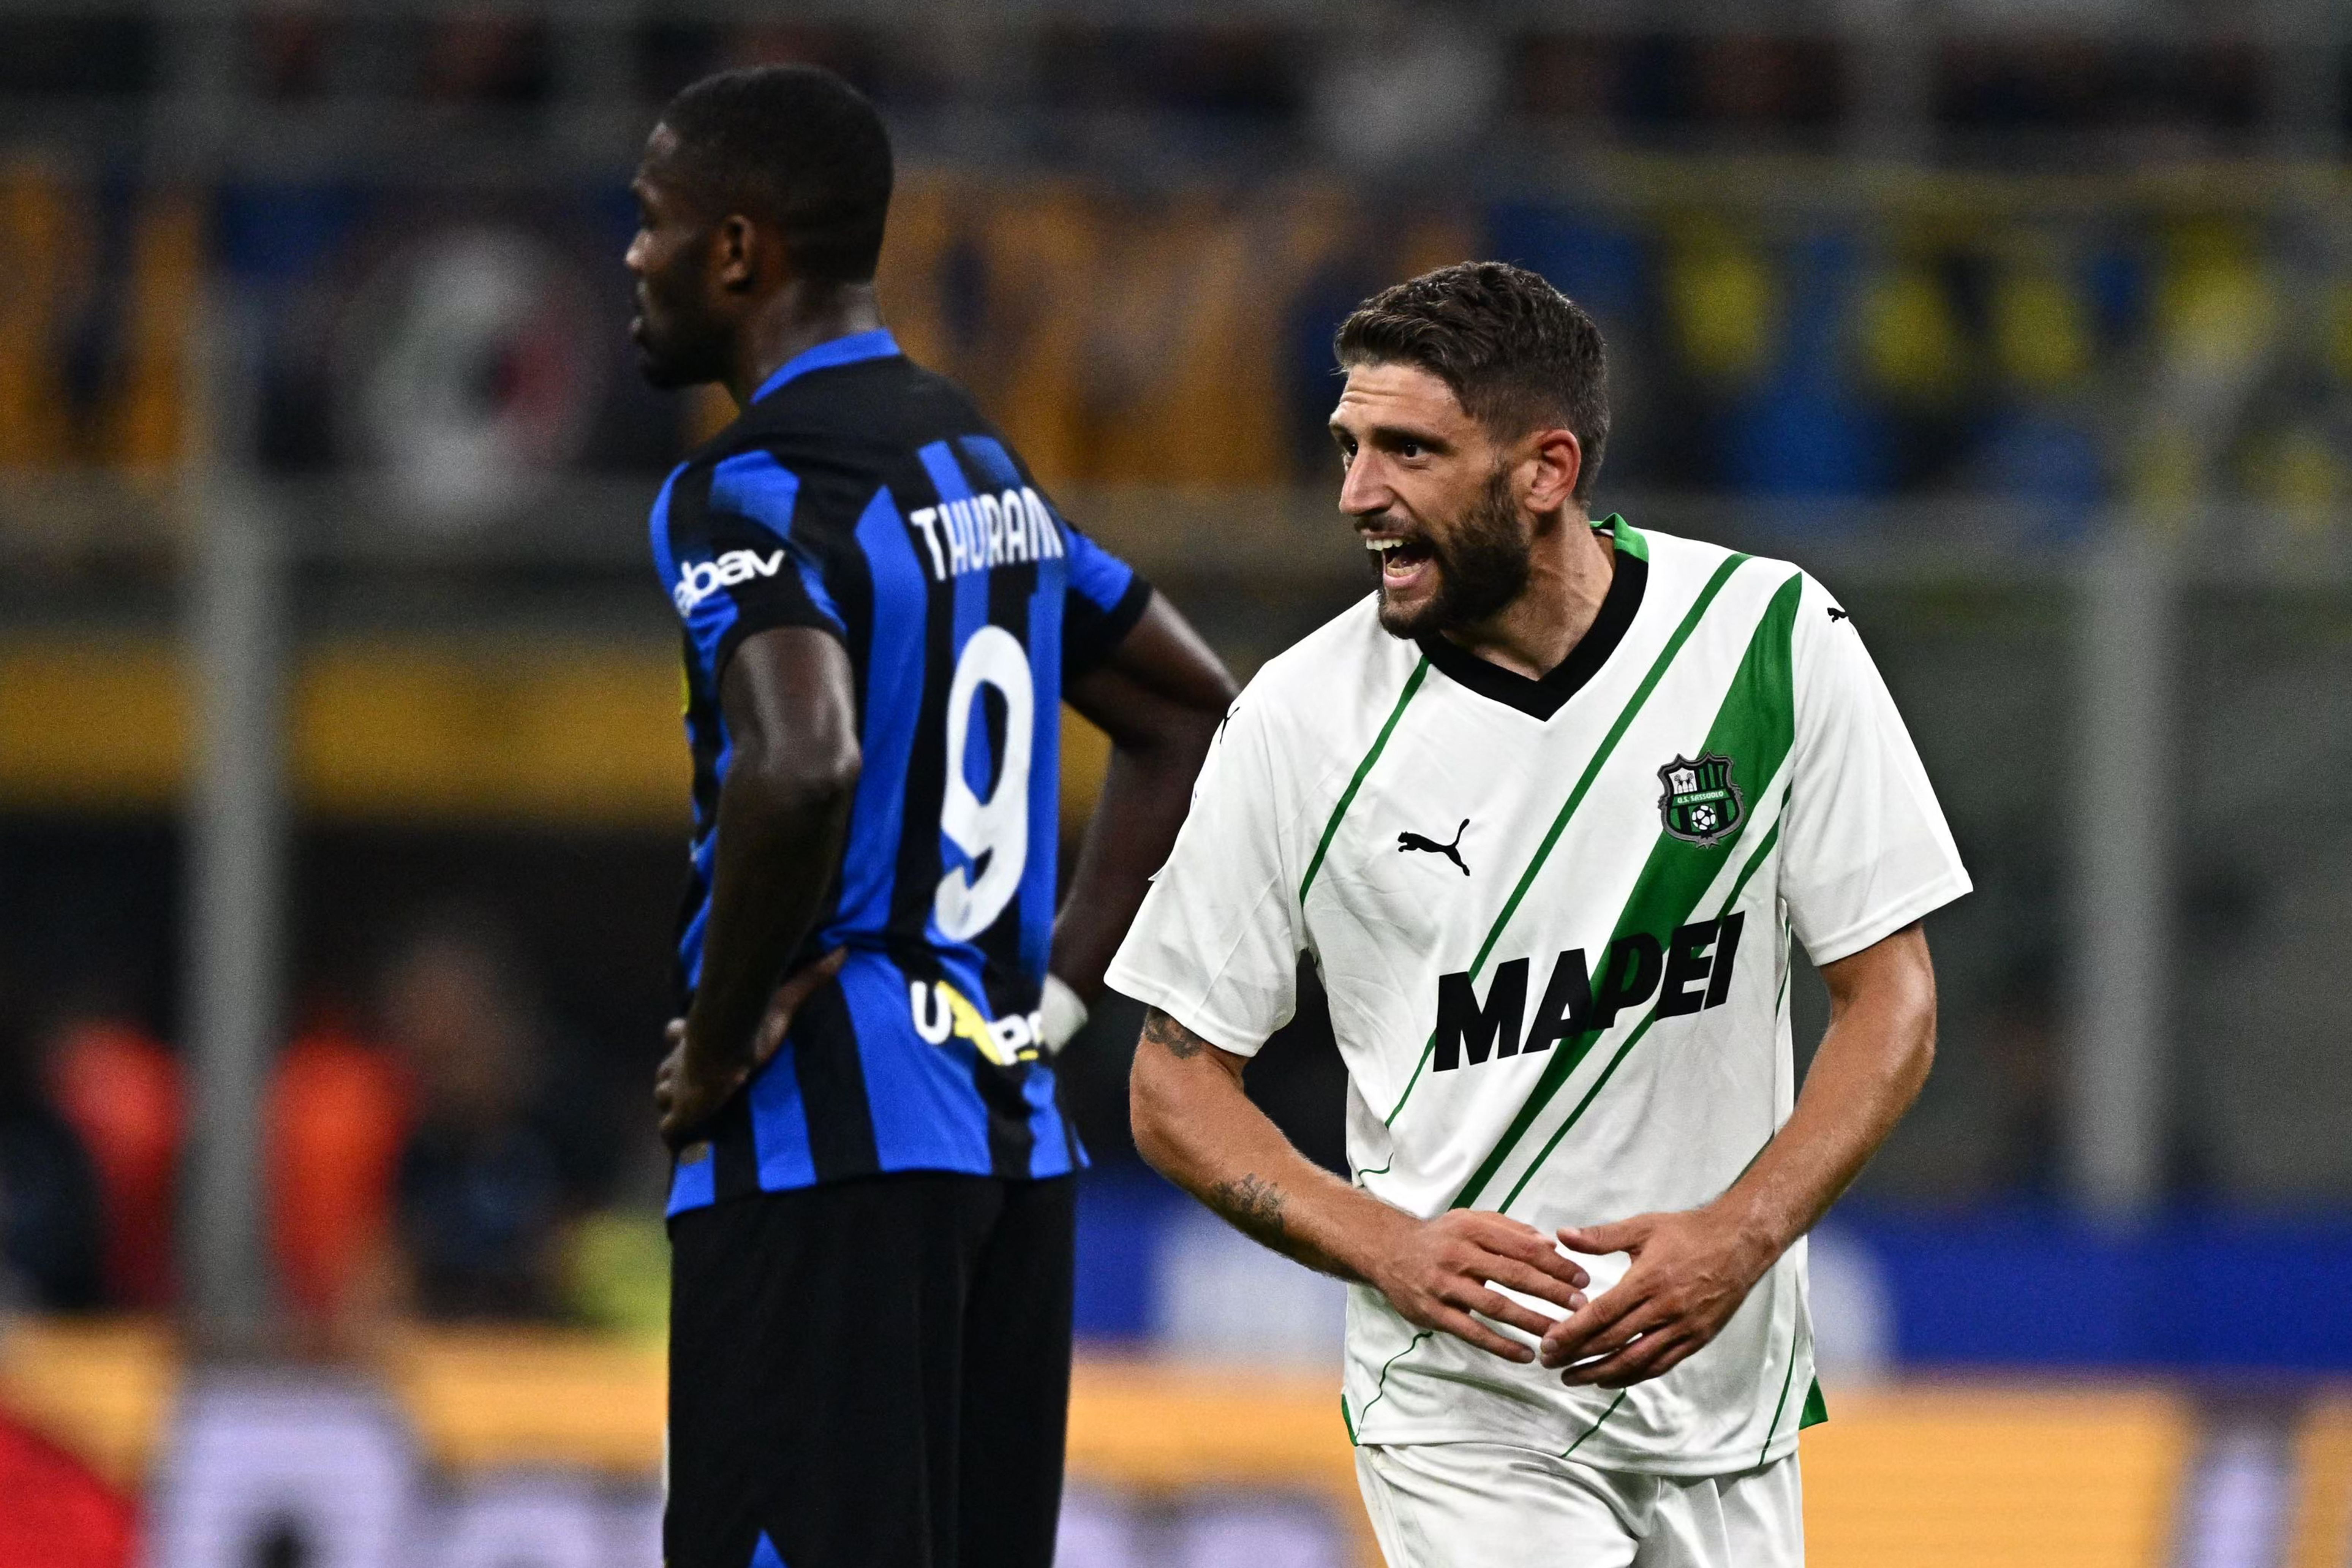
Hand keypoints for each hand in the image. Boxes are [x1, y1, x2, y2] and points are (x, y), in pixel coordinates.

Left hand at [656, 949, 846, 1147]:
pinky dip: (675, 1134)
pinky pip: (669, 1130)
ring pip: (662, 1096)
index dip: (679, 1039)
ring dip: (672, 1103)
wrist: (722, 1050)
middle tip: (690, 1086)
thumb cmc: (746, 1027)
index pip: (676, 1034)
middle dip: (673, 1078)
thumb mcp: (783, 1000)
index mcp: (695, 1036)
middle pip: (665, 1070)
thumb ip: (808, 979)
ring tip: (689, 1112)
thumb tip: (841, 951)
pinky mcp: (680, 1114)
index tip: (683, 1036)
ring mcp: (677, 1089)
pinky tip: (686, 1139)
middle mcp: (681, 1061)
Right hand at [1363, 1209, 1591, 1364]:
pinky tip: (1525, 1355)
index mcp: (1472, 1229)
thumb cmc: (1441, 1237)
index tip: (1582, 1278)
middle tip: (1581, 1306)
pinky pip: (1472, 1331)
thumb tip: (1551, 1245)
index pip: (1523, 1247)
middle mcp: (1458, 1254)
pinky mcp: (1434, 1312)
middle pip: (1514, 1274)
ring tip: (1560, 1333)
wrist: (1389, 1251)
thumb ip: (1511, 1230)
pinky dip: (1500, 1345)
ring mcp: (1444, 1285)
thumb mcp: (1472, 1221)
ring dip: (1531, 1321)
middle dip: (1551, 1291)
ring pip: (1495, 1305)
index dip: (1555, 1263)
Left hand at [1537, 1207, 1776, 1387]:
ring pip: (1636, 1361)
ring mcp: (1682, 1328)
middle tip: (1549, 1363)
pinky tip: (1611, 1378)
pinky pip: (1661, 1365)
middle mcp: (1664, 1309)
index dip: (1572, 1332)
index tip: (1548, 1343)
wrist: (1740, 1243)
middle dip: (1578, 1356)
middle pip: (1614, 1341)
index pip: (1602, 1314)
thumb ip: (1601, 1236)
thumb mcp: (1643, 1226)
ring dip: (1601, 1373)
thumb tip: (1562, 1235)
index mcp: (1648, 1280)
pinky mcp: (1697, 1339)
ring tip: (1573, 1378)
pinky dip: (1633, 1376)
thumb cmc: (1688, 1232)